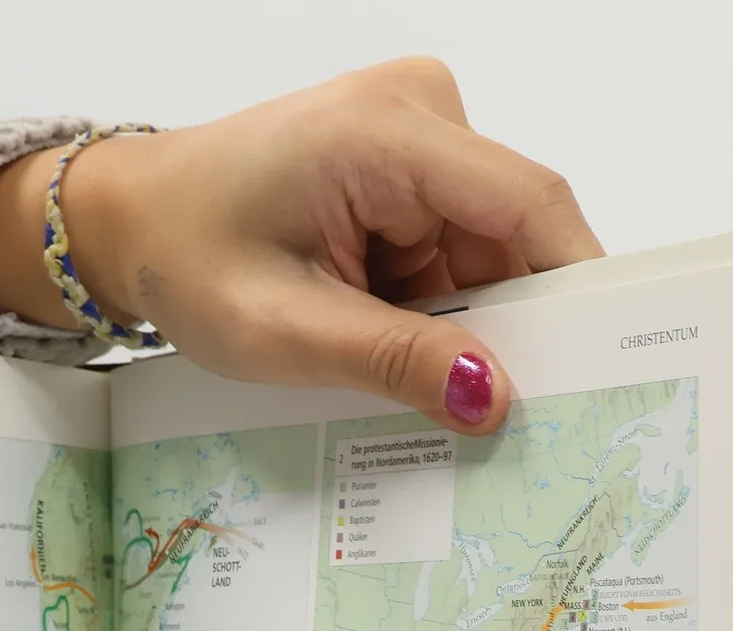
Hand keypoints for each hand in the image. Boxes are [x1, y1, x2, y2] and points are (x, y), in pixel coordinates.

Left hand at [0, 59, 603, 432]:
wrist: (128, 223)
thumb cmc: (185, 258)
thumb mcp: (284, 331)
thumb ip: (392, 360)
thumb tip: (489, 397)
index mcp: (389, 130)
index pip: (527, 204)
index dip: (573, 286)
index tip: (604, 362)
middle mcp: (419, 112)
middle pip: (511, 233)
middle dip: (507, 324)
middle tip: (508, 416)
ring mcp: (415, 136)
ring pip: (482, 251)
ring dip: (459, 322)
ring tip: (422, 387)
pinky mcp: (404, 168)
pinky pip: (451, 249)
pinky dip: (434, 308)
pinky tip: (403, 353)